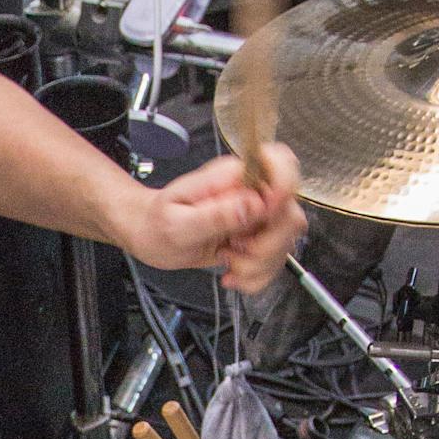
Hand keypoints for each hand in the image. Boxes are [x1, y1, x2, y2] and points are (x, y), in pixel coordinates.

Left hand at [118, 144, 304, 293]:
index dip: (284, 189)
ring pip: (285, 243)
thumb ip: (216, 214)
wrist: (148, 235)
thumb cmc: (156, 223)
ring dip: (258, 265)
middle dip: (266, 246)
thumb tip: (254, 204)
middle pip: (290, 216)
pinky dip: (255, 277)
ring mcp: (256, 217)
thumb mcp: (178, 222)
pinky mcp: (256, 239)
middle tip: (233, 252)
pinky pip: (273, 261)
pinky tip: (232, 274)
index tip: (262, 219)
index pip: (279, 161)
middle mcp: (250, 193)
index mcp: (232, 177)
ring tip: (226, 262)